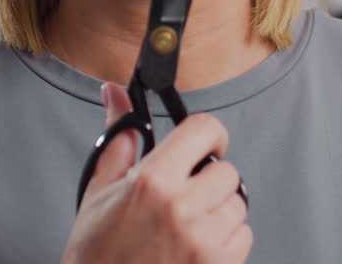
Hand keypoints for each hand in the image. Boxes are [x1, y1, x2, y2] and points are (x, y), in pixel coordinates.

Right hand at [63, 82, 251, 263]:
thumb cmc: (96, 254)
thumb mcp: (99, 190)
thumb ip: (118, 138)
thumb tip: (116, 94)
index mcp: (152, 180)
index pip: (205, 129)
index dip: (208, 135)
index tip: (204, 146)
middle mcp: (181, 207)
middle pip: (227, 170)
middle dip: (210, 181)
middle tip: (185, 198)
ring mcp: (203, 240)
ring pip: (238, 204)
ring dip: (219, 212)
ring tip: (186, 228)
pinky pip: (244, 237)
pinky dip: (227, 241)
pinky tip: (195, 249)